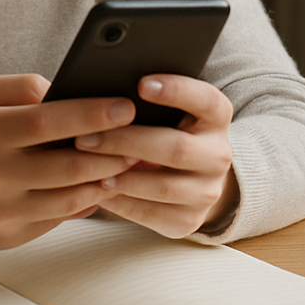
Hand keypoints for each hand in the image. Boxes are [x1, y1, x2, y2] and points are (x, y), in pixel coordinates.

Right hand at [0, 74, 137, 249]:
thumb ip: (22, 87)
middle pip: (69, 165)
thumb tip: (69, 91)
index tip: (126, 105)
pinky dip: (83, 202)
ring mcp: (0, 212)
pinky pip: (58, 219)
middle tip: (143, 137)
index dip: (93, 114)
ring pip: (71, 198)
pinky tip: (99, 185)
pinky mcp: (7, 238)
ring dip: (105, 180)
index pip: (49, 121)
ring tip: (128, 162)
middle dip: (113, 151)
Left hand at [73, 74, 236, 238]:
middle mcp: (218, 155)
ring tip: (88, 168)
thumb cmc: (167, 131)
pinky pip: (153, 214)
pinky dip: (122, 202)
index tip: (141, 84)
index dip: (177, 91)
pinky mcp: (189, 220)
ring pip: (164, 187)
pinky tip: (98, 191)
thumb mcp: (169, 111)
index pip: (205, 99)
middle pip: (175, 148)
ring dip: (123, 177)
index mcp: (216, 117)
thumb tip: (104, 95)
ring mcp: (207, 191)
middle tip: (85, 137)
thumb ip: (147, 102)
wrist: (191, 178)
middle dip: (126, 142)